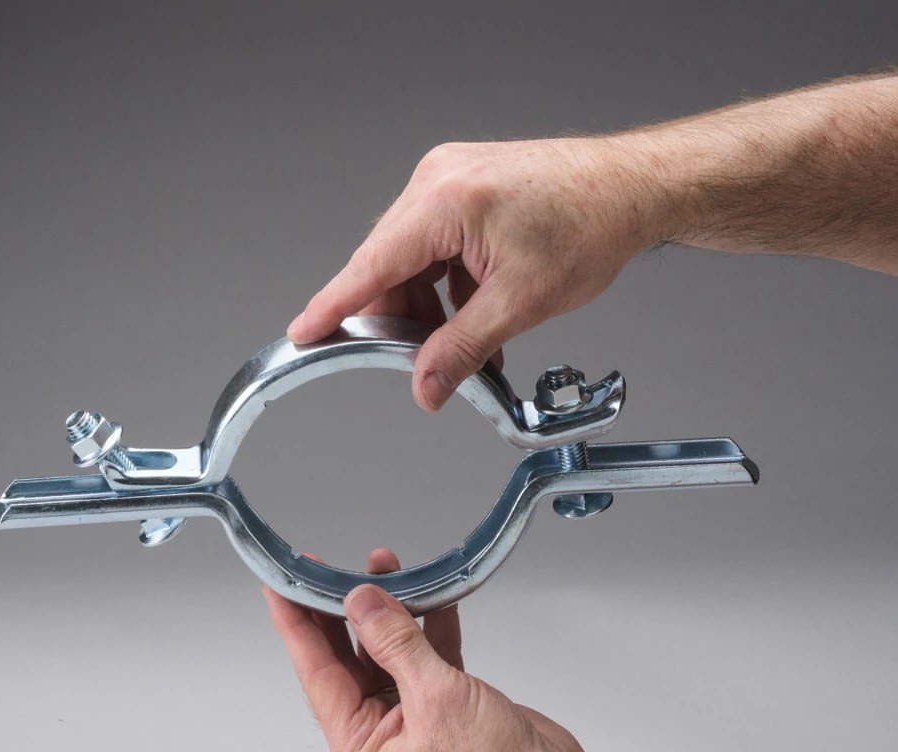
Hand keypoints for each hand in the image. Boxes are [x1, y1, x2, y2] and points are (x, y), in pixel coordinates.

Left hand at [263, 548, 600, 751]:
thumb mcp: (437, 697)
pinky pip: (424, 659)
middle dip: (344, 611)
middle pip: (347, 661)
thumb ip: (395, 644)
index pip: (317, 675)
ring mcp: (410, 723)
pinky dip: (428, 628)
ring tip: (384, 567)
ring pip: (387, 655)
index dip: (297, 626)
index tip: (280, 588)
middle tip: (328, 567)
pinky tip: (431, 596)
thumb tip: (362, 603)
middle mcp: (378, 739)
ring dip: (390, 613)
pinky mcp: (443, 709)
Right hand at [287, 139, 662, 409]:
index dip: (334, 306)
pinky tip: (469, 316)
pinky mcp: (465, 188)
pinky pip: (434, 245)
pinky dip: (444, 285)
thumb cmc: (589, 227)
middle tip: (412, 361)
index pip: (372, 266)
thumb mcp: (520, 304)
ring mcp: (451, 179)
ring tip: (457, 343)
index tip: (304, 333)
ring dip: (425, 305)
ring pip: (411, 258)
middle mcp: (438, 181)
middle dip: (396, 318)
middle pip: (388, 264)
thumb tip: (425, 387)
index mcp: (445, 202)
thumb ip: (462, 350)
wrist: (631, 188)